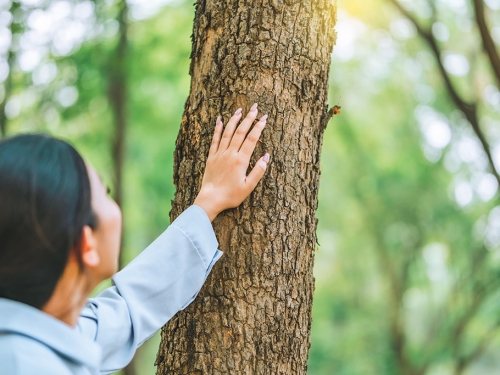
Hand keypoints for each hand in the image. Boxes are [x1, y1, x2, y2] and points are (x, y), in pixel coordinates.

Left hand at [194, 104, 269, 221]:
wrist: (210, 199)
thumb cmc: (231, 195)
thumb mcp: (248, 187)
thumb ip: (258, 171)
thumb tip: (267, 157)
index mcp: (241, 161)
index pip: (252, 139)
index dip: (259, 127)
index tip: (264, 117)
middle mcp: (230, 154)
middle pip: (241, 132)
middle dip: (249, 118)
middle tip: (255, 107)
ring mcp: (219, 154)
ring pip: (228, 132)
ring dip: (234, 120)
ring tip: (240, 110)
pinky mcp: (211, 157)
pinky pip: (215, 139)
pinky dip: (218, 129)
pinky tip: (220, 120)